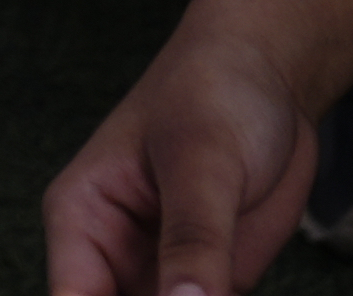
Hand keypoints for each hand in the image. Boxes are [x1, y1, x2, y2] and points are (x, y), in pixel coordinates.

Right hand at [39, 27, 318, 295]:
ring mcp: (167, 274)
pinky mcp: (215, 283)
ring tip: (223, 279)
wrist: (270, 78)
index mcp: (82, 218)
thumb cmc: (212, 95)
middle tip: (201, 292)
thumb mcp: (203, 162)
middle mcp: (116, 254)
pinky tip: (239, 286)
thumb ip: (194, 240)